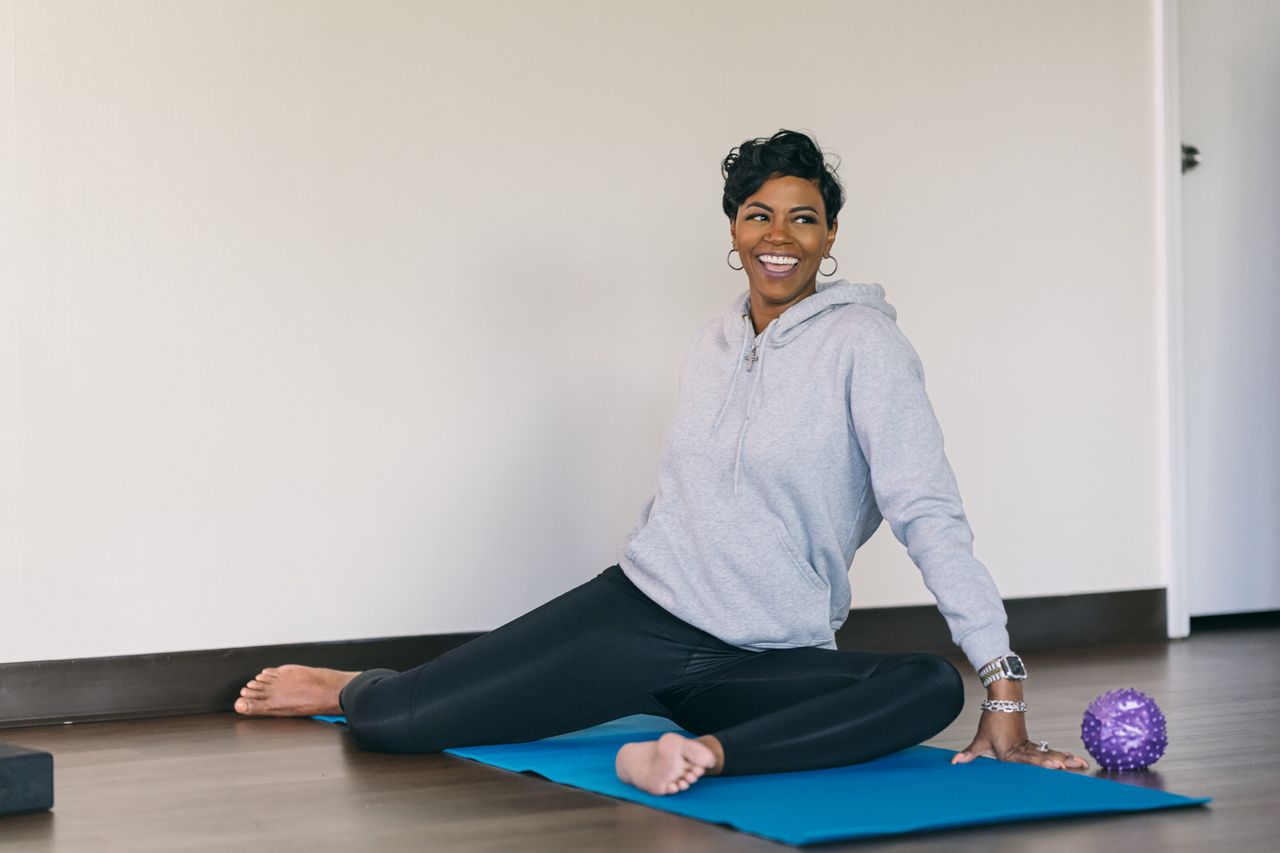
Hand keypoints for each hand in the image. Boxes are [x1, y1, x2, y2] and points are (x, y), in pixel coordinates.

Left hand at [951, 707, 1087, 770]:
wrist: (1004, 697)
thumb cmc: (993, 718)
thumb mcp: (981, 738)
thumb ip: (970, 753)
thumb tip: (955, 763)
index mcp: (1010, 751)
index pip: (1027, 759)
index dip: (1042, 763)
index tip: (1056, 765)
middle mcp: (1022, 749)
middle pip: (1042, 757)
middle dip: (1058, 763)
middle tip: (1070, 766)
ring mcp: (1029, 746)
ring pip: (1049, 753)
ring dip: (1065, 759)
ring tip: (1081, 764)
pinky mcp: (1032, 744)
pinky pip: (1049, 751)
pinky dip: (1062, 755)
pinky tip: (1075, 760)